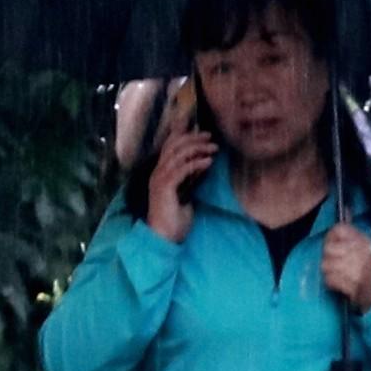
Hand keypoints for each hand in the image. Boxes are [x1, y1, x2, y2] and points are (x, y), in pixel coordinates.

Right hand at [140, 117, 213, 243]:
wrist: (164, 238)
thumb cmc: (175, 219)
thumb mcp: (186, 194)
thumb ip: (191, 178)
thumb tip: (203, 163)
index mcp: (160, 173)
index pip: (169, 147)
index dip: (184, 135)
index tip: (202, 132)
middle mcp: (157, 173)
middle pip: (173, 146)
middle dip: (193, 138)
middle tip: (210, 137)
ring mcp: (159, 180)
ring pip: (177, 155)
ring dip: (197, 148)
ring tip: (213, 148)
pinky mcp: (165, 188)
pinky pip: (181, 170)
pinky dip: (196, 163)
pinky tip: (208, 162)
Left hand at [315, 215, 370, 313]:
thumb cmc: (370, 268)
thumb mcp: (366, 246)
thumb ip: (352, 231)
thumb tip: (345, 209)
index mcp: (364, 241)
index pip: (338, 230)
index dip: (331, 237)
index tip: (332, 244)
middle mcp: (360, 253)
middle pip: (328, 249)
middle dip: (328, 257)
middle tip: (334, 262)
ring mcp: (356, 270)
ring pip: (326, 265)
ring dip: (329, 271)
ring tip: (337, 273)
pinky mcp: (351, 285)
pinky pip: (329, 280)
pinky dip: (331, 282)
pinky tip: (339, 283)